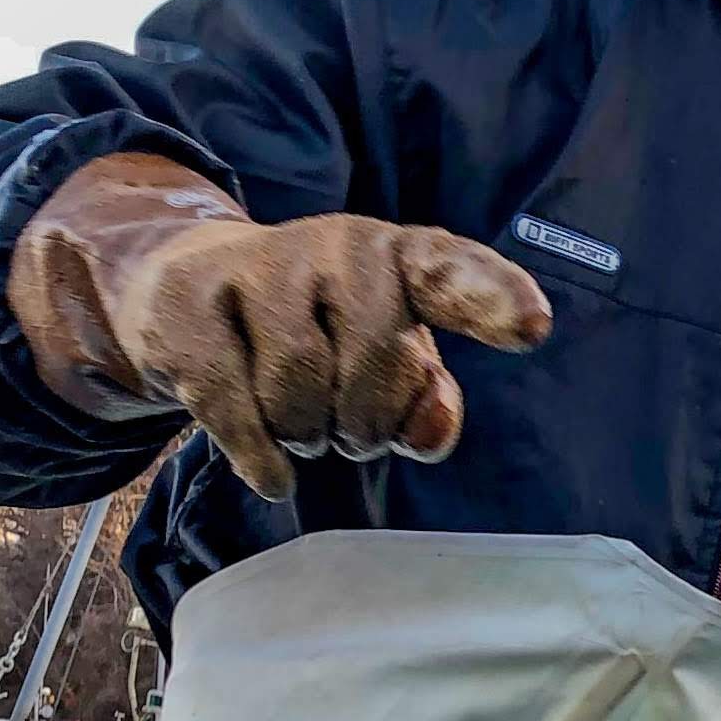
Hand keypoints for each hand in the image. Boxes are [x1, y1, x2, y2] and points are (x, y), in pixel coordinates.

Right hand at [111, 210, 551, 502]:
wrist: (190, 286)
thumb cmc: (320, 333)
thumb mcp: (387, 362)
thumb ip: (427, 401)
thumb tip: (430, 433)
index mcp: (398, 257)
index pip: (450, 272)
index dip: (491, 300)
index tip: (534, 327)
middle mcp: (333, 247)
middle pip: (372, 365)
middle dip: (364, 421)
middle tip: (347, 421)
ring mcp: (255, 268)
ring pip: (298, 394)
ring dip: (306, 435)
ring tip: (301, 419)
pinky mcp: (187, 306)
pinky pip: (235, 411)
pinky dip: (261, 458)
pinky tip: (273, 473)